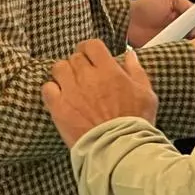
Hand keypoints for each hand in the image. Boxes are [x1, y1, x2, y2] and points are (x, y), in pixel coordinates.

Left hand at [42, 42, 158, 147]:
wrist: (119, 149)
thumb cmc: (135, 122)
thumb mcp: (146, 94)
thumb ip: (136, 71)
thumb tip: (129, 55)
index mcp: (108, 70)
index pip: (91, 45)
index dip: (90, 49)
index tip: (91, 56)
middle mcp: (87, 77)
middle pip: (74, 57)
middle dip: (79, 63)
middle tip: (83, 74)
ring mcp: (71, 91)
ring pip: (58, 68)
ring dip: (64, 73)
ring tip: (70, 84)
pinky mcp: (59, 108)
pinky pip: (47, 88)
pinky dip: (52, 90)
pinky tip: (60, 97)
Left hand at [126, 0, 192, 48]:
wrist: (128, 20)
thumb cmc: (147, 6)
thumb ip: (186, 4)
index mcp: (184, 16)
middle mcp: (181, 30)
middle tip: (194, 36)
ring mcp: (173, 42)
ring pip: (188, 47)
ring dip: (189, 46)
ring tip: (187, 43)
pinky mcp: (165, 52)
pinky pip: (176, 55)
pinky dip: (179, 54)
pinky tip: (178, 50)